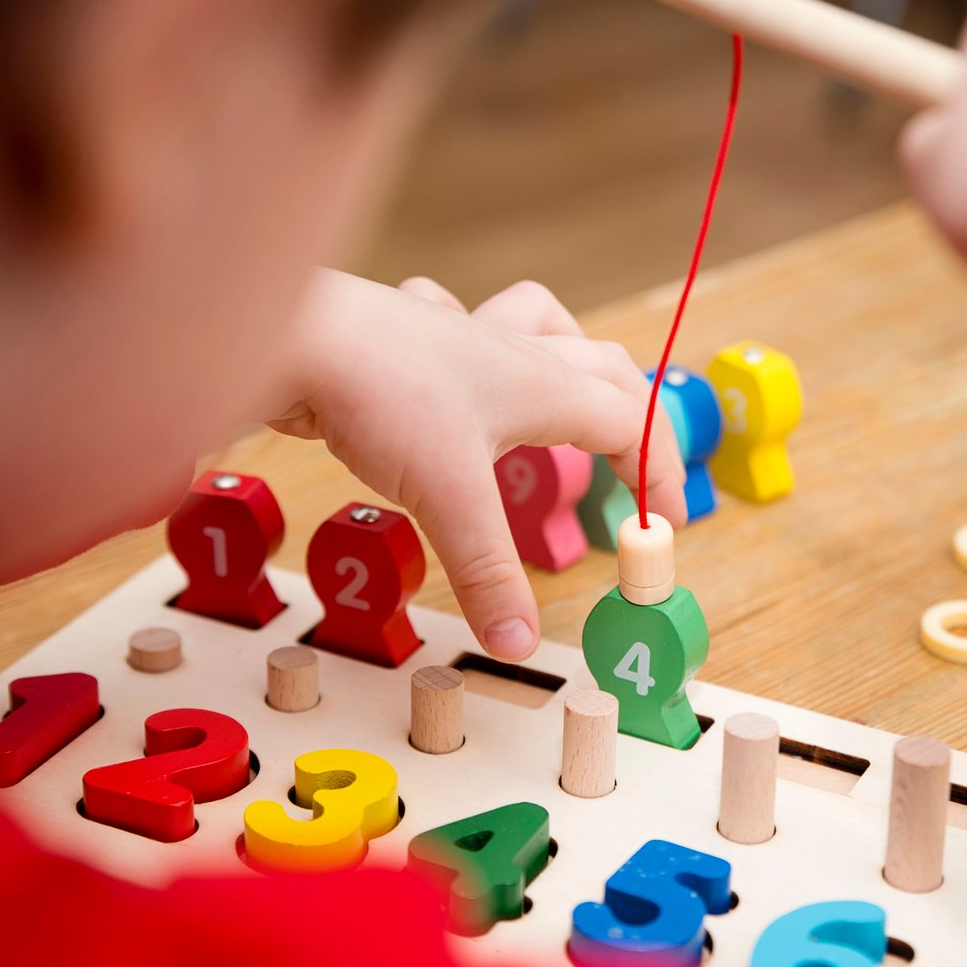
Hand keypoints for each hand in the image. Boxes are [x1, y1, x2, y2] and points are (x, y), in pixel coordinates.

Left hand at [270, 271, 685, 661]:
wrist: (297, 340)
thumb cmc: (382, 398)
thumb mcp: (449, 499)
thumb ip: (489, 573)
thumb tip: (519, 645)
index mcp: (543, 385)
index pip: (632, 422)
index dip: (660, 471)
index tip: (669, 518)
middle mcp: (511, 353)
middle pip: (603, 367)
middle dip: (634, 414)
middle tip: (638, 464)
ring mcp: (460, 338)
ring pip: (539, 323)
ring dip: (567, 351)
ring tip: (569, 387)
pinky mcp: (412, 337)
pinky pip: (460, 322)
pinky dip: (473, 338)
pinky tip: (458, 362)